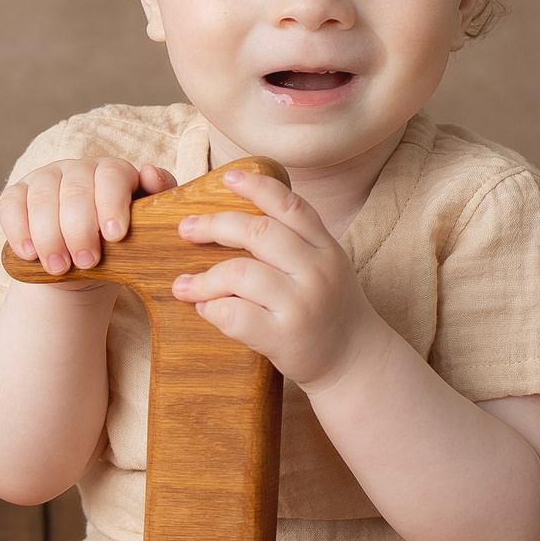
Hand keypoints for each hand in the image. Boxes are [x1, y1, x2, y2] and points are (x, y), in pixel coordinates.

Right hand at [0, 158, 176, 277]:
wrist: (84, 268)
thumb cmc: (122, 246)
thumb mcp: (147, 228)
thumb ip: (158, 201)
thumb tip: (151, 174)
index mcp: (113, 173)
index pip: (112, 175)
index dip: (112, 204)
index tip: (115, 237)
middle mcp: (78, 170)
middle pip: (75, 190)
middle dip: (80, 229)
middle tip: (87, 262)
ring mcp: (45, 179)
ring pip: (42, 198)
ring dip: (49, 236)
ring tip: (59, 267)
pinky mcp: (17, 195)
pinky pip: (11, 204)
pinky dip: (18, 229)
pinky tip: (29, 254)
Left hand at [171, 169, 389, 388]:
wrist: (356, 362)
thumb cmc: (330, 310)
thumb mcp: (327, 265)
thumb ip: (297, 241)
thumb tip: (240, 215)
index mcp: (326, 248)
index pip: (290, 206)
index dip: (257, 187)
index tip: (227, 178)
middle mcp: (317, 271)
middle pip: (258, 232)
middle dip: (214, 225)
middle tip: (186, 229)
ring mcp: (302, 305)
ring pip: (240, 274)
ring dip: (204, 279)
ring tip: (184, 285)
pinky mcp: (285, 338)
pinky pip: (236, 315)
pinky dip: (213, 310)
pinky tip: (206, 310)